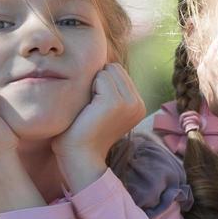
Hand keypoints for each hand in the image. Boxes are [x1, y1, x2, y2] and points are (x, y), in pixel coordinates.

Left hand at [52, 63, 146, 188]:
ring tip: (90, 108)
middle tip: (91, 107)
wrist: (79, 156)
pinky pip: (100, 77)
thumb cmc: (84, 132)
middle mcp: (138, 104)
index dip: (102, 84)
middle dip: (99, 81)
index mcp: (138, 106)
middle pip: (115, 68)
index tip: (96, 107)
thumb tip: (103, 63)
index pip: (119, 72)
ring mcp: (129, 103)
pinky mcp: (116, 102)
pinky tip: (87, 108)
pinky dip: (89, 87)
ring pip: (108, 70)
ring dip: (94, 84)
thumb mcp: (104, 109)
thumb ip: (110, 89)